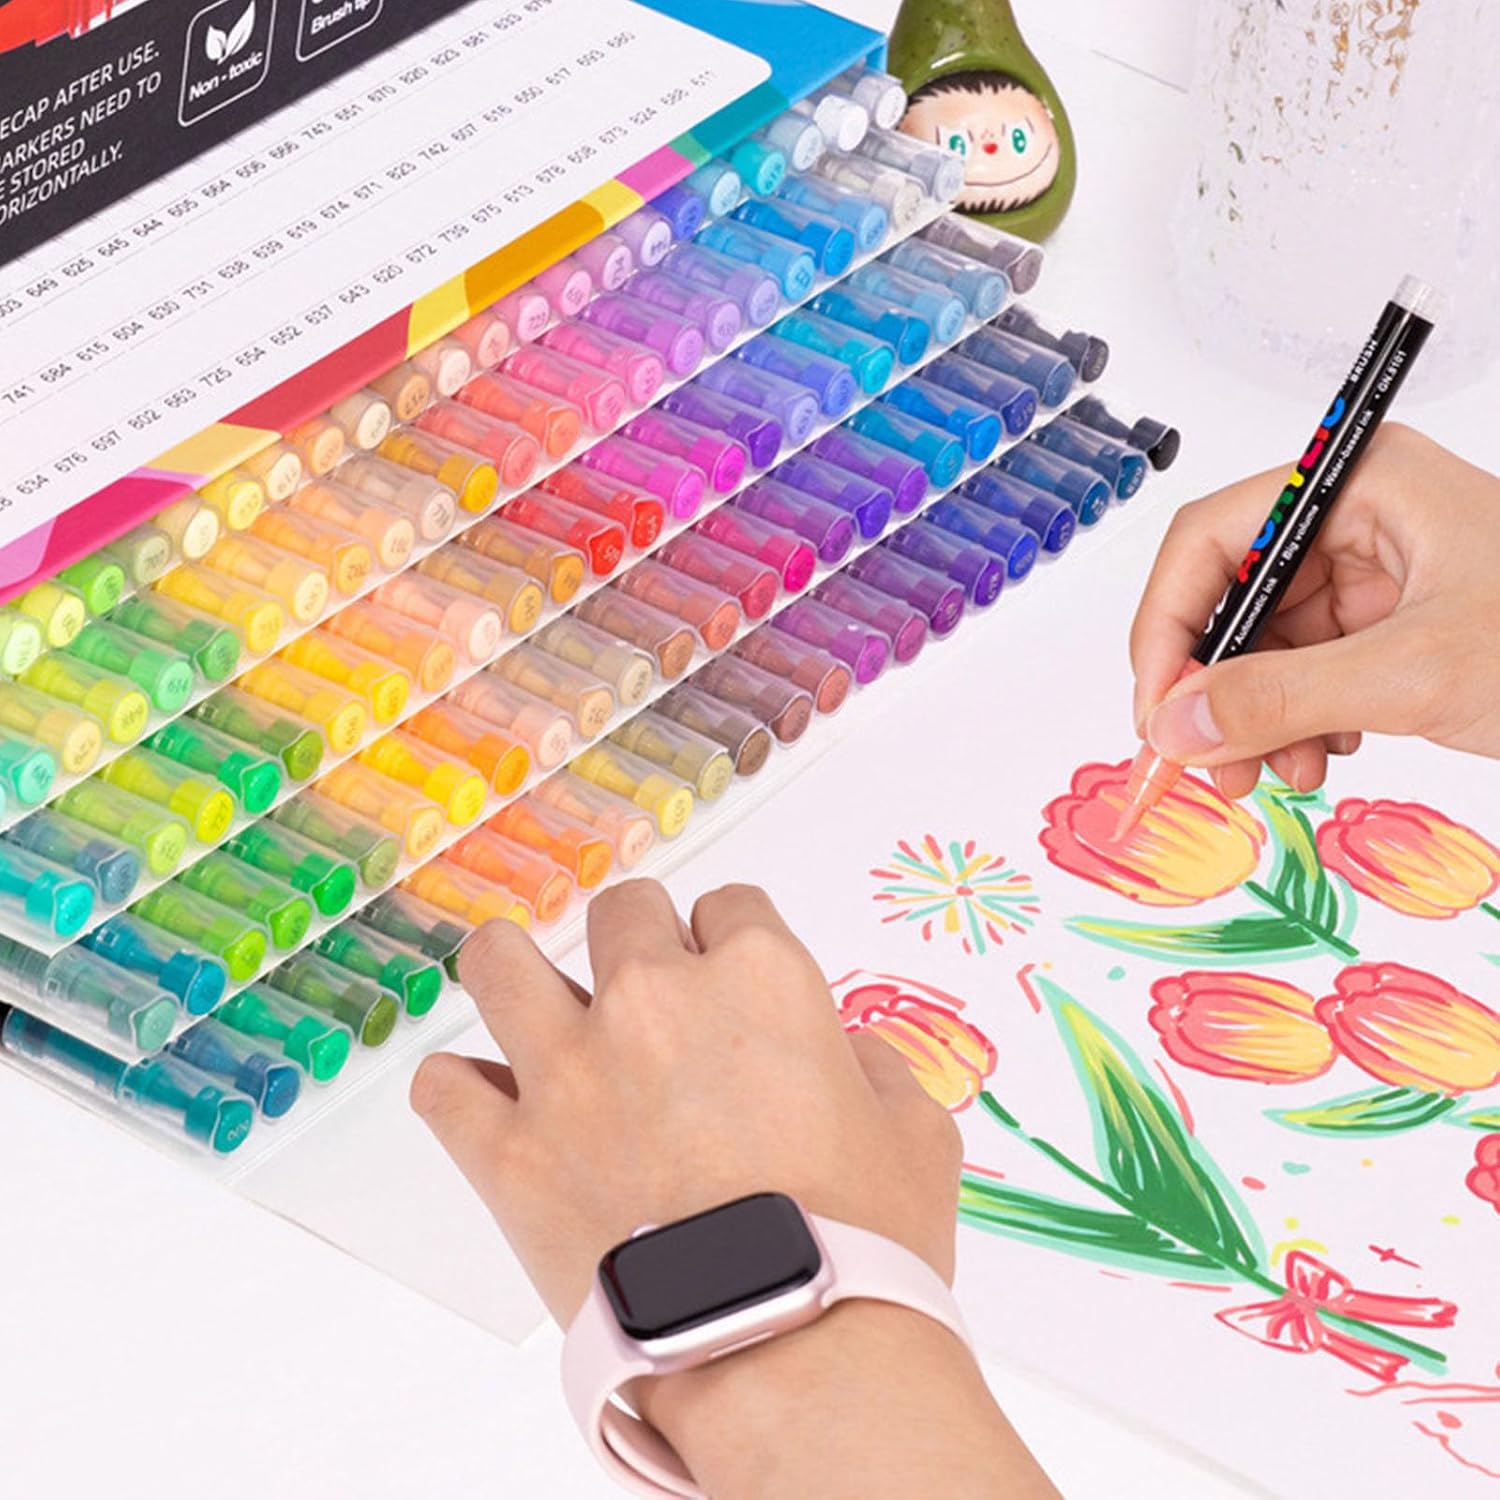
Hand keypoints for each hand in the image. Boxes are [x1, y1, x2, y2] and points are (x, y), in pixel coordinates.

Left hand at [412, 880, 1055, 1499]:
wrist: (784, 1356)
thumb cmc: (862, 1250)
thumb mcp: (918, 1134)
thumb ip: (875, 1065)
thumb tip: (842, 1054)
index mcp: (758, 977)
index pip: (729, 905)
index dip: (731, 943)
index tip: (727, 980)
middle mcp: (654, 999)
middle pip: (622, 911)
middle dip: (640, 945)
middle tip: (649, 1003)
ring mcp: (570, 1070)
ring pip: (499, 961)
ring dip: (516, 973)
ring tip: (532, 1001)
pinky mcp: (508, 1153)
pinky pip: (443, 1087)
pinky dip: (461, 1092)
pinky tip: (489, 1106)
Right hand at [1130, 424, 1499, 798]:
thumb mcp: (1417, 675)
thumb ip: (1280, 699)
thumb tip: (1171, 730)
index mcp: (1362, 484)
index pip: (1213, 539)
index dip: (1169, 627)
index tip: (1158, 711)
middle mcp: (1357, 520)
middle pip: (1230, 597)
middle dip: (1213, 688)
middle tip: (1207, 765)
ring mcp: (1373, 573)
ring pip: (1261, 645)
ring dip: (1252, 718)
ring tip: (1276, 773)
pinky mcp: (1388, 624)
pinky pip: (1302, 671)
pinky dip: (1293, 722)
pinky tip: (1322, 755)